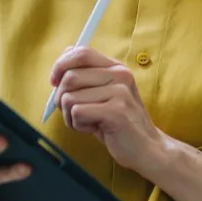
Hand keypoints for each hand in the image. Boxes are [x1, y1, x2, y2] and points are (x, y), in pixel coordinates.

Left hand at [50, 47, 167, 175]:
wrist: (147, 147)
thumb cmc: (117, 123)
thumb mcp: (102, 94)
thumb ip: (86, 77)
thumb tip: (63, 60)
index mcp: (115, 67)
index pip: (81, 52)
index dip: (60, 65)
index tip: (54, 82)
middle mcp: (119, 75)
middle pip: (70, 76)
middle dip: (61, 98)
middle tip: (74, 112)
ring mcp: (119, 92)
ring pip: (70, 97)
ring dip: (70, 116)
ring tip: (87, 122)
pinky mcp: (116, 111)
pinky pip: (77, 112)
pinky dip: (77, 125)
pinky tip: (93, 129)